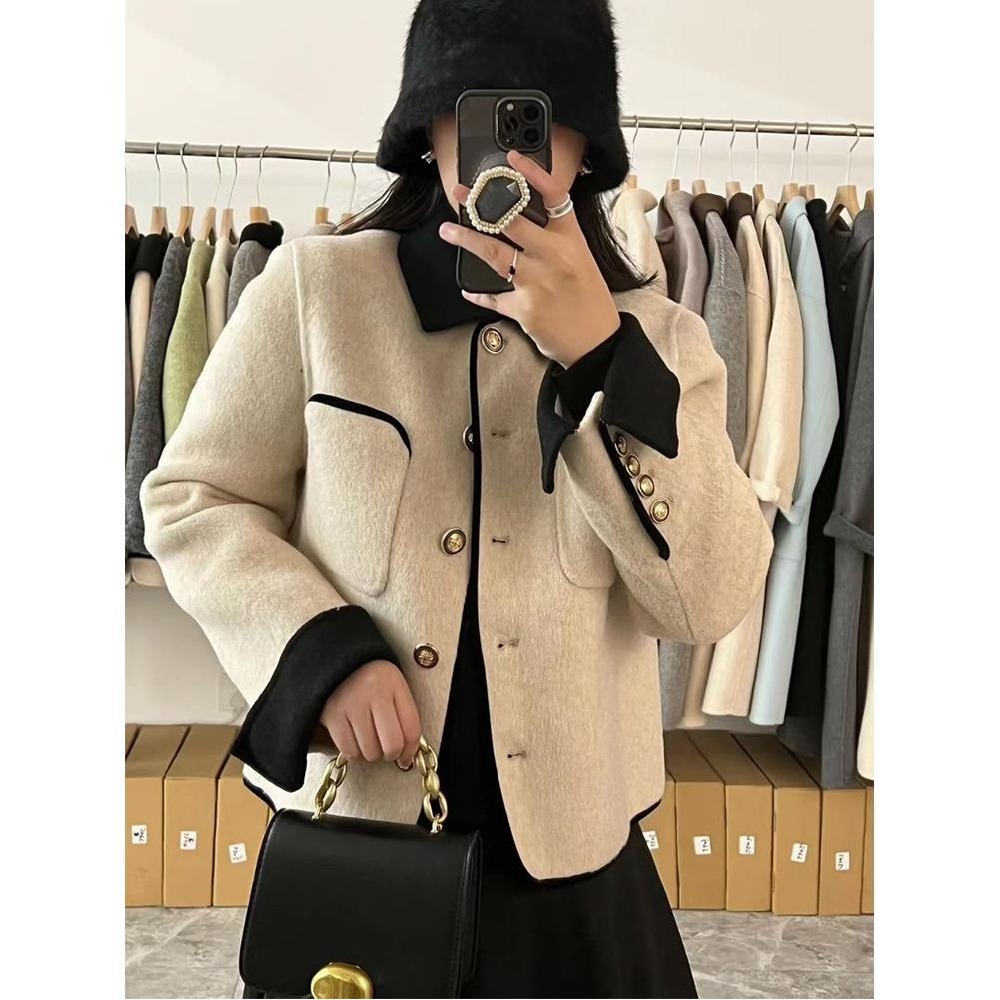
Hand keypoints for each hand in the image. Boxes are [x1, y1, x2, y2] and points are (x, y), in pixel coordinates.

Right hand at [318, 660, 421, 765]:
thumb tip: (407, 755)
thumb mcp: (393, 688)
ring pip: (370, 751)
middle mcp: (374, 692)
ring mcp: (352, 703)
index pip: (412, 728)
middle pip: (392, 745)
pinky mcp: (332, 715)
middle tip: (385, 748)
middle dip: (390, 753)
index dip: (410, 750)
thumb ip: (404, 717)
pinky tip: (354, 738)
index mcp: (394, 684)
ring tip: (368, 737)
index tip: (406, 756)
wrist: (334, 663)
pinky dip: (354, 751)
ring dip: (371, 752)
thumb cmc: (369, 680)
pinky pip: (349, 750)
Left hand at [438, 149, 621, 367]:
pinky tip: (468, 289)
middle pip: (512, 222)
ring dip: (467, 241)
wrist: (596, 342)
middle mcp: (554, 257)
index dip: (532, 174)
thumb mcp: (582, 261)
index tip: (512, 160)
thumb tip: (524, 224)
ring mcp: (537, 283)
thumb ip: (557, 241)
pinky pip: (493, 297)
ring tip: (449, 231)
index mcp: (572, 241)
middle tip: (461, 194)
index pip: (554, 196)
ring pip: (494, 254)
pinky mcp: (524, 309)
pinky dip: (478, 293)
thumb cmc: (590, 302)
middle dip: (481, 205)